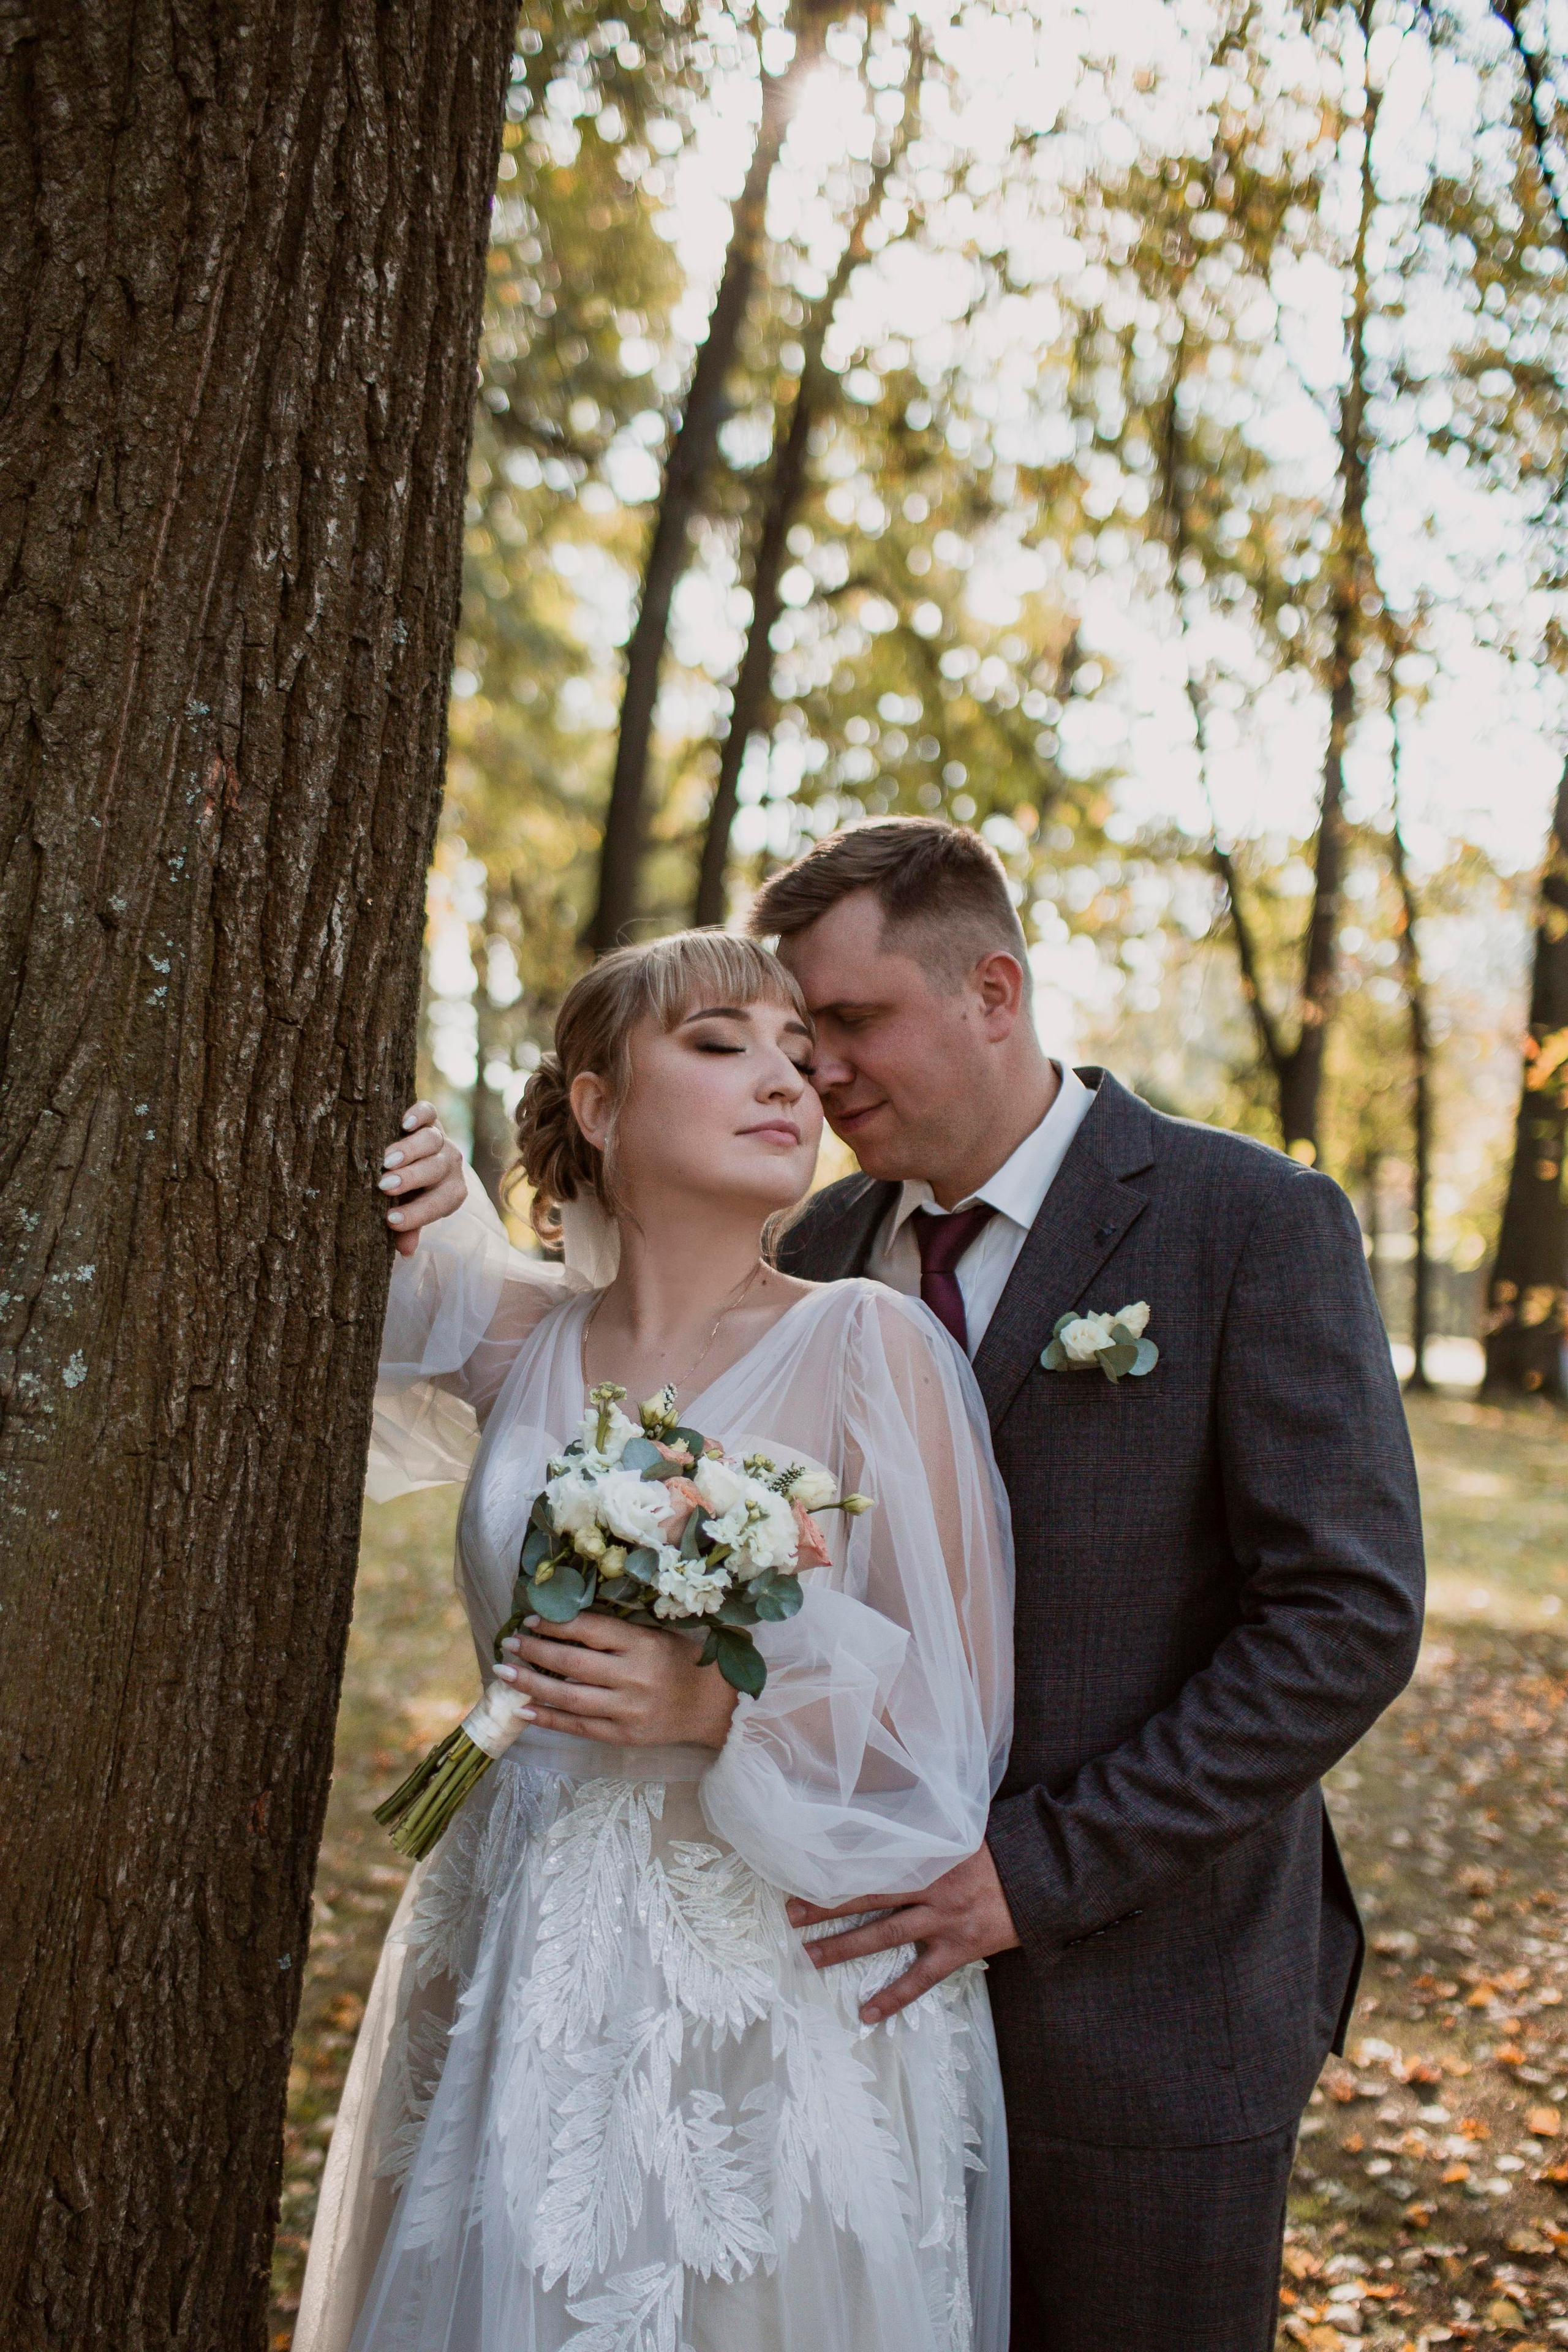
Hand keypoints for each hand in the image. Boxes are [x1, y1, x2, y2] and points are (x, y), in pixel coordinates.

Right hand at [380, 1101, 465, 1256]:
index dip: (417, 1214)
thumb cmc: (412, 1193)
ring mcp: (441, 1139)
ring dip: (410, 1151)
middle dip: (411, 1179)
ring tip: (386, 1159)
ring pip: (431, 1140)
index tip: (391, 1220)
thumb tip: (405, 1250)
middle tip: (385, 1185)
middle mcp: (450, 1164)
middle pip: (436, 1169)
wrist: (420, 1158)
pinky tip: (404, 1124)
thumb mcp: (411, 1212)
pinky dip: (419, 1115)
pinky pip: (429, 1112)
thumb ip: (409, 1227)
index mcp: (450, 1192)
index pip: (440, 1203)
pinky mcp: (430, 1118)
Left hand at [495, 1613, 739, 1749]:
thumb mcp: (655, 1635)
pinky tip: (525, 1709)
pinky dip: (549, 1718)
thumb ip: (616, 1632)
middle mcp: (634, 1677)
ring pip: (570, 1698)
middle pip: (573, 1664)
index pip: (590, 1630)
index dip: (556, 1624)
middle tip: (509, 1643)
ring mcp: (628, 1710)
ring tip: (504, 1673)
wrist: (713, 1706)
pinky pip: (579, 1727)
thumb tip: (563, 1622)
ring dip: (532, 1684)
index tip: (530, 1619)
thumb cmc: (681, 1661)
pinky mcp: (624, 1736)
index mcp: (643, 1644)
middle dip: (535, 1651)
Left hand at [785, 1843, 1020, 2025]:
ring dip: (845, 1947)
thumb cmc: (999, 1851)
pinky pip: (920, 1979)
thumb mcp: (961, 1830)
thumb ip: (928, 1828)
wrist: (1041, 1878)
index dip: (841, 1862)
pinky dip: (893, 1996)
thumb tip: (889, 1818)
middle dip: (827, 1906)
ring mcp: (943, 1919)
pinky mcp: (958, 1948)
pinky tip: (867, 2013)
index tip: (807, 1865)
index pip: (874, 1856)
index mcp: (929, 1852)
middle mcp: (931, 1885)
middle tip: (790, 1914)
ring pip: (885, 1934)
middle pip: (868, 1895)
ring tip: (810, 1957)